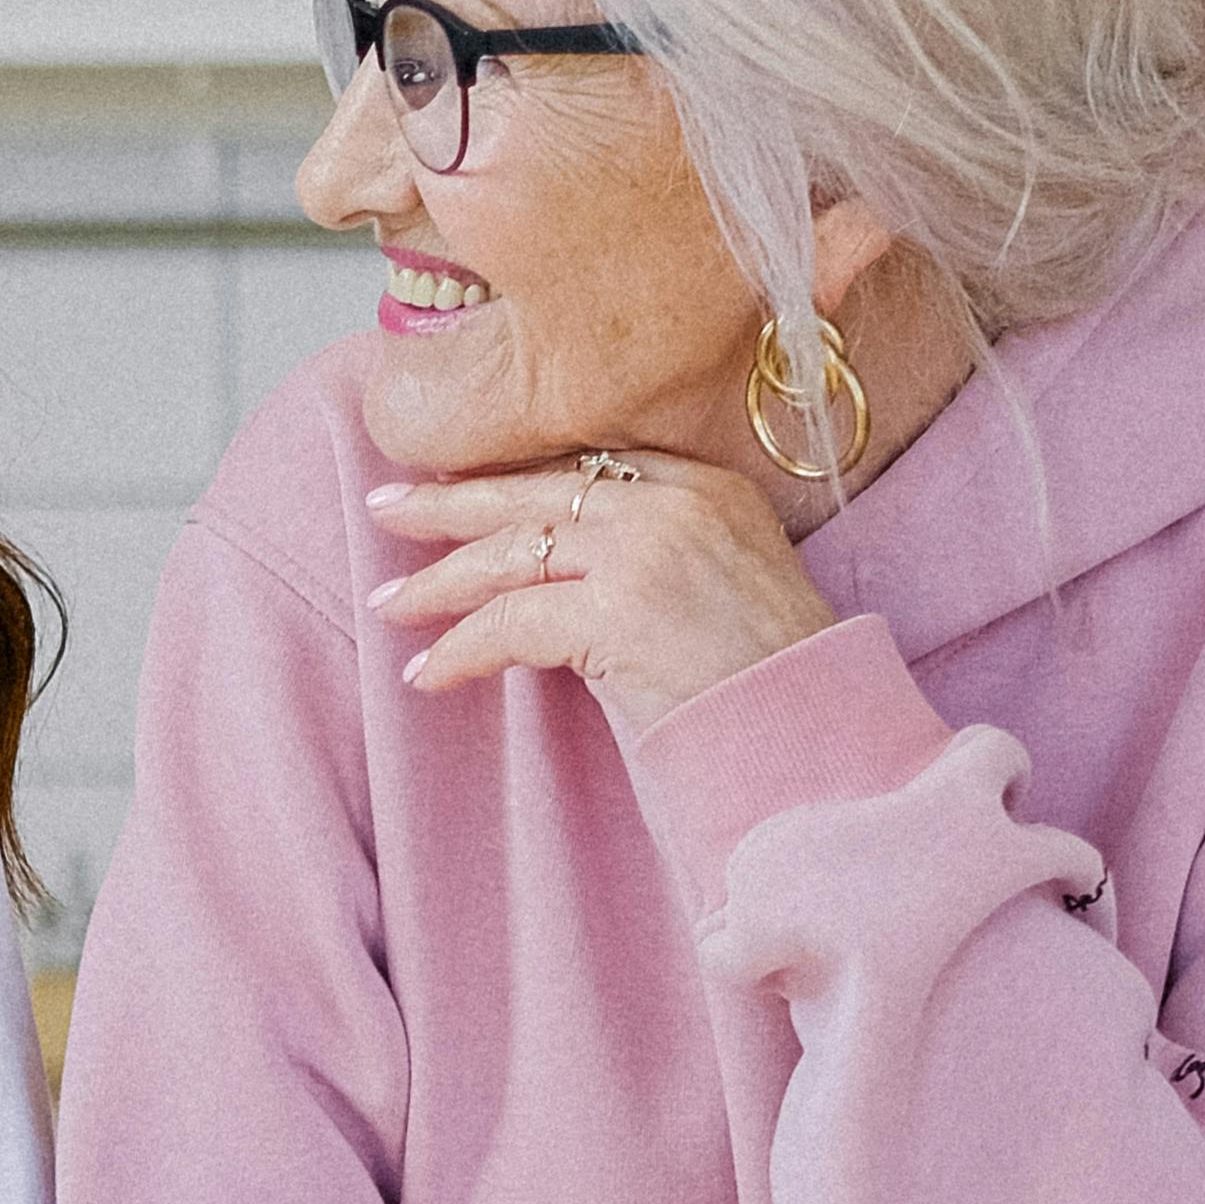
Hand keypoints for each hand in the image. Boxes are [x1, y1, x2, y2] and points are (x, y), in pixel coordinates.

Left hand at [366, 449, 842, 739]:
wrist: (817, 735)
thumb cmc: (776, 680)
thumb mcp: (730, 579)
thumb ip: (660, 550)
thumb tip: (561, 566)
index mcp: (707, 485)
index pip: (584, 467)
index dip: (511, 479)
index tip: (456, 487)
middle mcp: (675, 503)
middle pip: (534, 493)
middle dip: (449, 505)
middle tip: (387, 511)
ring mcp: (646, 552)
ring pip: (511, 554)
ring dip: (439, 584)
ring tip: (389, 606)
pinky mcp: (618, 612)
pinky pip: (509, 624)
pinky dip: (460, 650)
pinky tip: (429, 673)